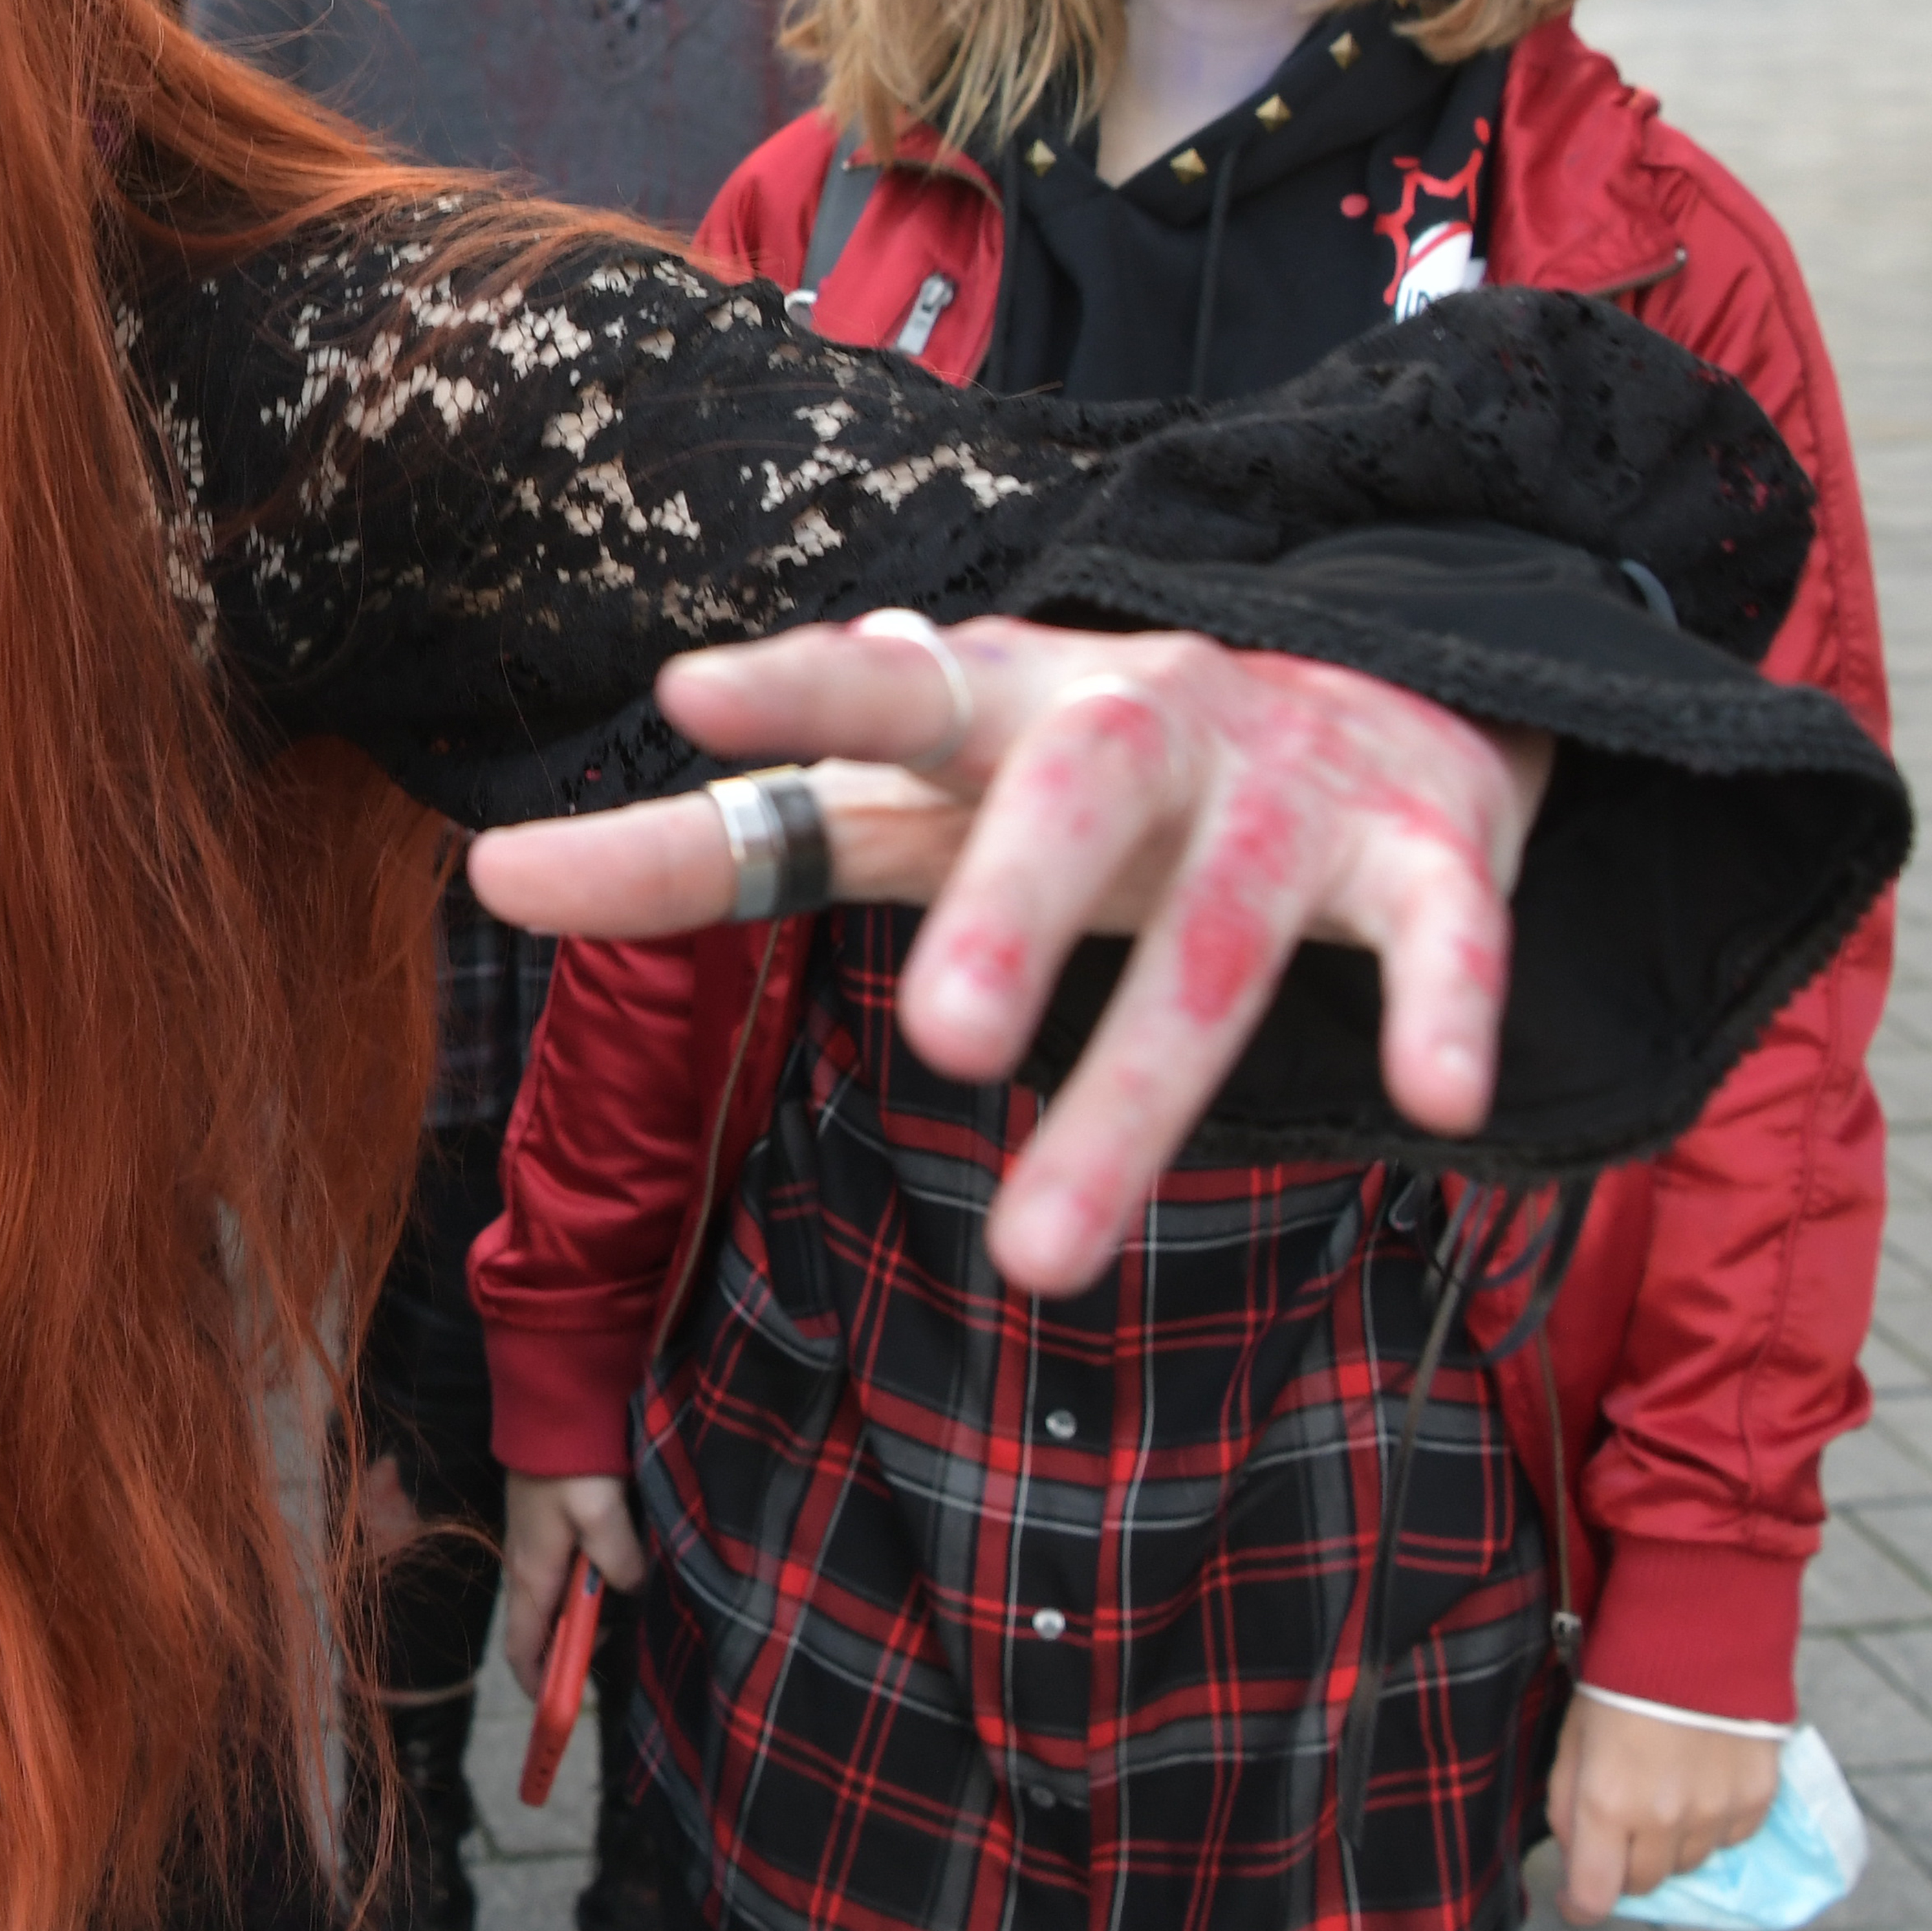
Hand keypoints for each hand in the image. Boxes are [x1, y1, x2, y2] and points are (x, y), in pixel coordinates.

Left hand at [462, 618, 1546, 1292]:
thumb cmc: (1072, 771)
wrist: (1385, 668)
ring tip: (1036, 1262)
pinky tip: (1439, 1114)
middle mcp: (1143, 719)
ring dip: (1142, 1091)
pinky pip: (1448, 931)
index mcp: (996, 700)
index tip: (685, 694)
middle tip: (940, 1049)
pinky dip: (1447, 1013)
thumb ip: (700, 844)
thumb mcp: (898, 794)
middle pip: (1068, 803)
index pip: (876, 678)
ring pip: (1219, 934)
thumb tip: (483, 877)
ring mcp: (1292, 782)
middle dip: (1010, 915)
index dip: (789, 685)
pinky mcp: (1437, 842)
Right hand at [497, 1472, 642, 1692]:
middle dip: (568, 1652)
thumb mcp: (603, 1513)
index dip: (537, 1684)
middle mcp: (525, 1564)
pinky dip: (582, 1588)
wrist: (551, 1404)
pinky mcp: (545, 1522)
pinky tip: (614, 1574)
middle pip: (538, 1629)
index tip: (561, 1710)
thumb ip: (619, 1560)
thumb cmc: (572, 1462)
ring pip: (552, 1600)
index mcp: (532, 1573)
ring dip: (581, 1618)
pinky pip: (560, 1573)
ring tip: (623, 1613)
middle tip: (614, 1652)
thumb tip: (631, 1589)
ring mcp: (532, 1542)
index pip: (521, 1648)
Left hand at [1545, 1694, 1783, 1920]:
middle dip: (1623, 1868)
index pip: (1595, 1896)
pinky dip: (1711, 1826)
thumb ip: (1567, 1803)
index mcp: (1607, 1803)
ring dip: (1669, 1846)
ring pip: (1687, 1864)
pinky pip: (1729, 1840)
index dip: (1581, 1905)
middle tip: (1618, 1830)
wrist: (1697, 1637)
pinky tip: (1701, 1785)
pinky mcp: (1756, 1802)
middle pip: (1643, 1884)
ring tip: (1662, 1794)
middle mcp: (1664, 1820)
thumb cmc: (1619, 1683)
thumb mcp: (1572, 1739)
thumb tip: (1577, 1858)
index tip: (1576, 1899)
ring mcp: (1715, 1815)